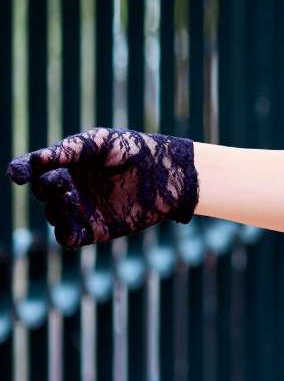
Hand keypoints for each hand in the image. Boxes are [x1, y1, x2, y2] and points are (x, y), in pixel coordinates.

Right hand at [6, 126, 198, 248]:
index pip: (34, 168)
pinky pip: (69, 238)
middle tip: (63, 183)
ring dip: (57, 210)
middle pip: (43, 192)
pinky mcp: (94, 230)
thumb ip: (71, 149)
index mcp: (69, 163)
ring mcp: (81, 210)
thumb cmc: (135, 151)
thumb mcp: (103, 142)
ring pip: (53, 216)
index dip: (21, 170)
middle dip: (47, 188)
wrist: (169, 174)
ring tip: (74, 199)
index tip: (17, 174)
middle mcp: (71, 187)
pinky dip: (65, 235)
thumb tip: (37, 159)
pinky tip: (72, 230)